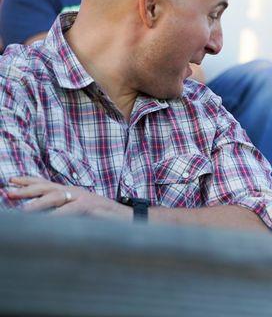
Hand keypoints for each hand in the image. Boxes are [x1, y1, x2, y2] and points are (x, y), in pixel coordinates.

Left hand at [6, 176, 131, 220]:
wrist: (127, 218)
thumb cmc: (103, 217)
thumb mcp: (80, 211)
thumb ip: (63, 210)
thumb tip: (41, 216)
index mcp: (71, 191)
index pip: (46, 183)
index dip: (27, 181)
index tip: (9, 181)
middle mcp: (75, 191)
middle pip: (47, 187)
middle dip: (26, 189)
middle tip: (7, 191)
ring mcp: (83, 198)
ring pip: (56, 197)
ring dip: (38, 203)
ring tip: (22, 210)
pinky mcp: (90, 207)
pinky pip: (70, 211)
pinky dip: (57, 216)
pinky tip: (46, 221)